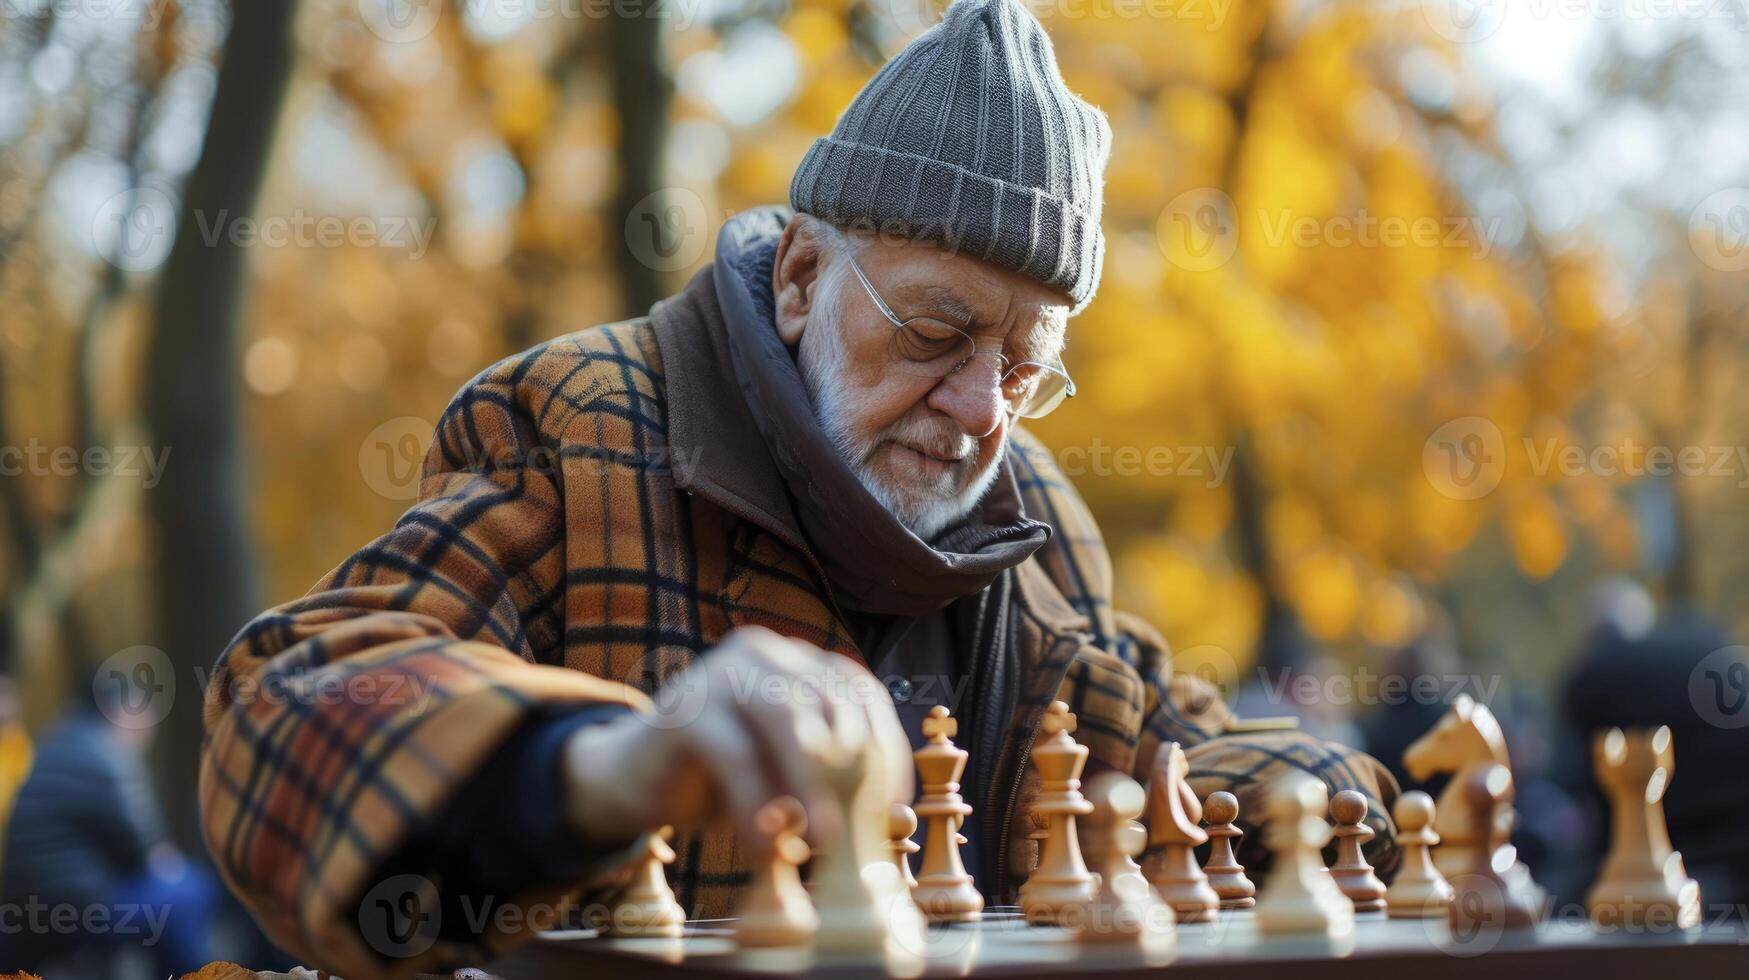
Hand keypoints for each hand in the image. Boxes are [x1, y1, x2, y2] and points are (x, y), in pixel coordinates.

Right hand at [561, 626, 910, 851]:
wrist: (633, 780)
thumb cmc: (723, 779)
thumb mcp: (785, 779)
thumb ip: (830, 784)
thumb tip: (893, 816)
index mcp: (795, 662)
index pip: (859, 691)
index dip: (884, 744)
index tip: (892, 802)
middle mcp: (762, 653)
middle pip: (826, 700)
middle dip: (849, 767)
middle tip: (859, 828)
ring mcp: (720, 673)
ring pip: (785, 715)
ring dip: (809, 781)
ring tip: (820, 838)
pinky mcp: (683, 708)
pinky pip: (734, 753)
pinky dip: (755, 801)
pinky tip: (763, 844)